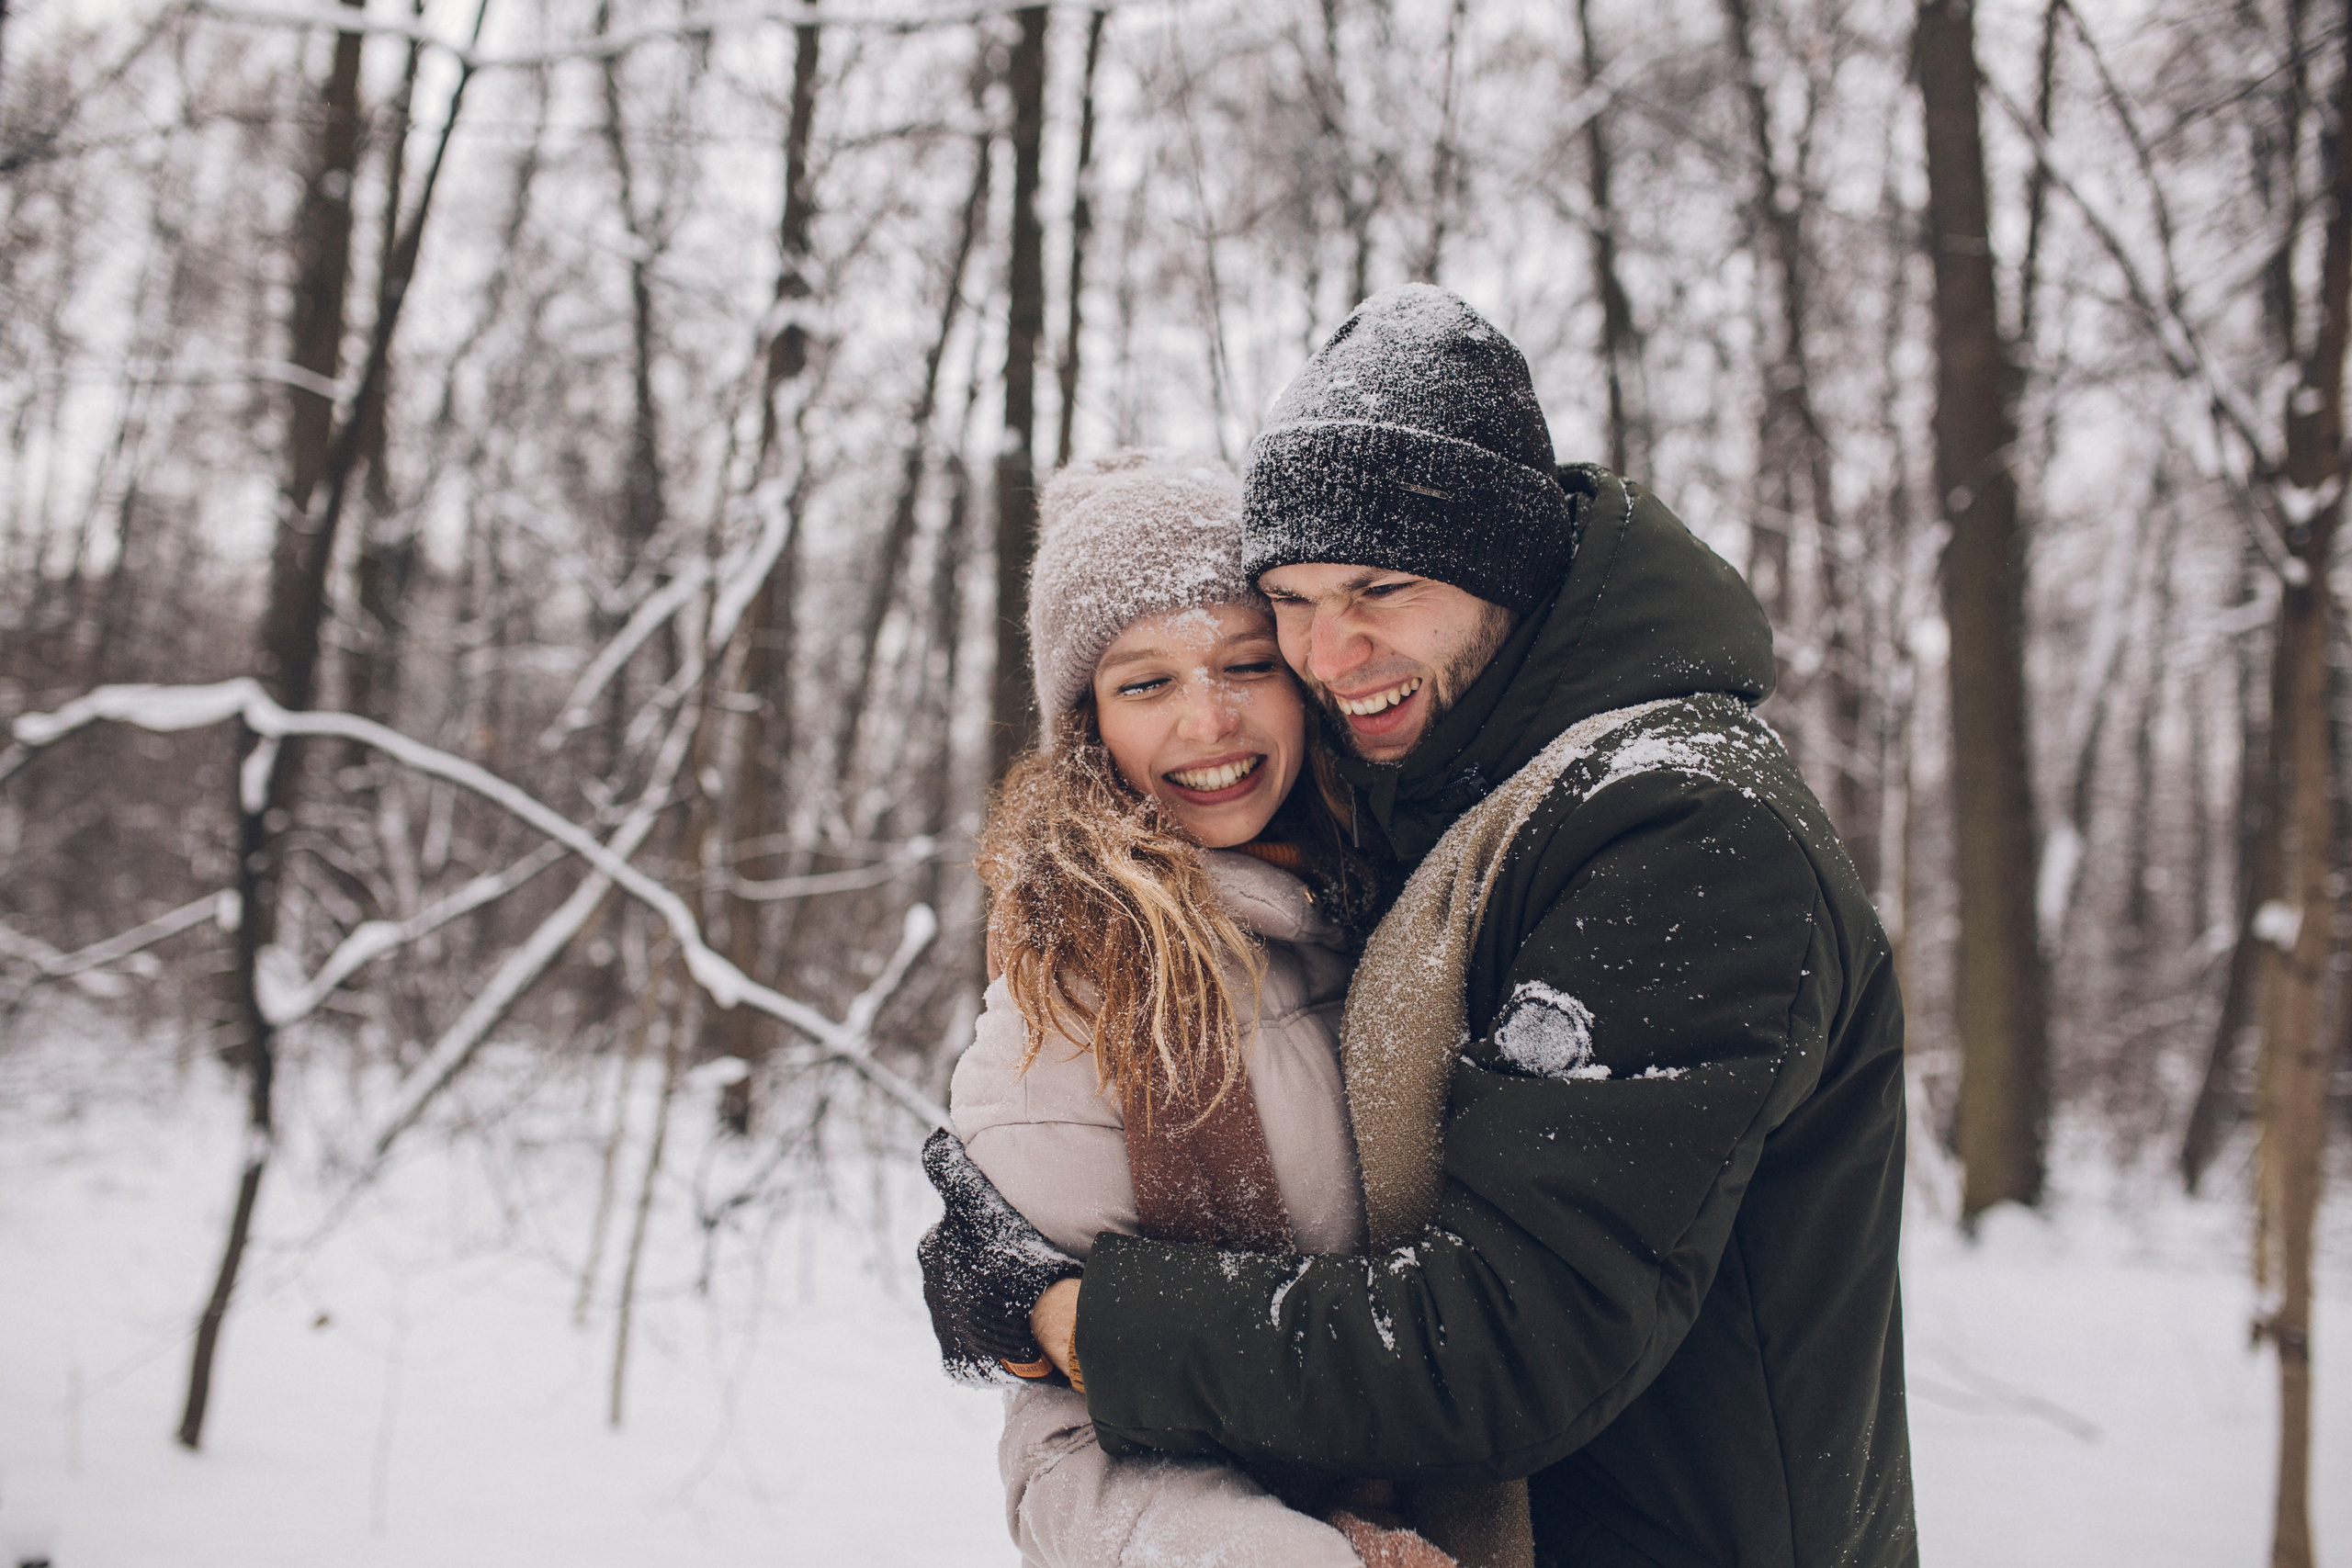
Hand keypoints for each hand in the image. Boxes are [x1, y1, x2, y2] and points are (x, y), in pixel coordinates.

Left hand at [915, 1127, 1081, 1384]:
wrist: (1039, 1323)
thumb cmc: (1013, 1255)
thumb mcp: (978, 1201)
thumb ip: (950, 1168)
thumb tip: (934, 1134)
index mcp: (932, 1251)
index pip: (953, 1238)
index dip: (982, 1236)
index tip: (1010, 1240)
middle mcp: (930, 1293)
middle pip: (956, 1276)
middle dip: (979, 1273)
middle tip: (1019, 1272)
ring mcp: (944, 1332)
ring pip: (965, 1313)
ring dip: (985, 1310)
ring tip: (1024, 1306)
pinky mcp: (958, 1365)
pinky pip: (974, 1352)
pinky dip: (992, 1345)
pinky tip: (1017, 1337)